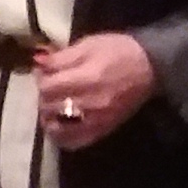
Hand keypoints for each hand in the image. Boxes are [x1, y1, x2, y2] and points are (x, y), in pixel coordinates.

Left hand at [31, 33, 156, 148]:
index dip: (41, 78)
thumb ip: (61, 57)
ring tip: (53, 104)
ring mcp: (96, 121)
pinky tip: (60, 124)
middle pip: (49, 106)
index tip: (45, 72)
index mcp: (87, 78)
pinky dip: (60, 136)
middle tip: (50, 86)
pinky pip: (73, 142)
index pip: (48, 87)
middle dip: (43, 95)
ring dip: (48, 116)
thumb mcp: (89, 45)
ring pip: (56, 127)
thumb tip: (38, 63)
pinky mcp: (102, 131)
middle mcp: (90, 103)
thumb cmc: (118, 51)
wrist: (149, 68)